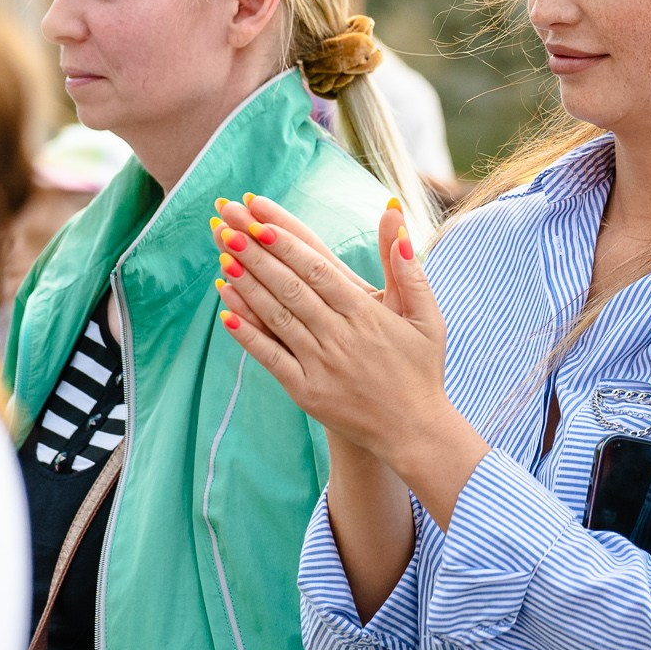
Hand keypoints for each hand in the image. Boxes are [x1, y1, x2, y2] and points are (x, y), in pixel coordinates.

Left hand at [211, 196, 483, 513]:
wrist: (413, 431)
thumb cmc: (421, 370)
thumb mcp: (427, 317)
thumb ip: (409, 270)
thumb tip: (398, 218)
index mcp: (366, 314)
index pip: (318, 270)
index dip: (287, 245)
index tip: (260, 221)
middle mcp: (340, 336)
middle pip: (290, 287)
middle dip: (256, 255)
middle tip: (228, 226)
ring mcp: (321, 364)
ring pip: (276, 318)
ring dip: (247, 287)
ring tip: (223, 257)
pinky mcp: (307, 391)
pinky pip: (271, 357)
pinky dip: (248, 335)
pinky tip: (227, 313)